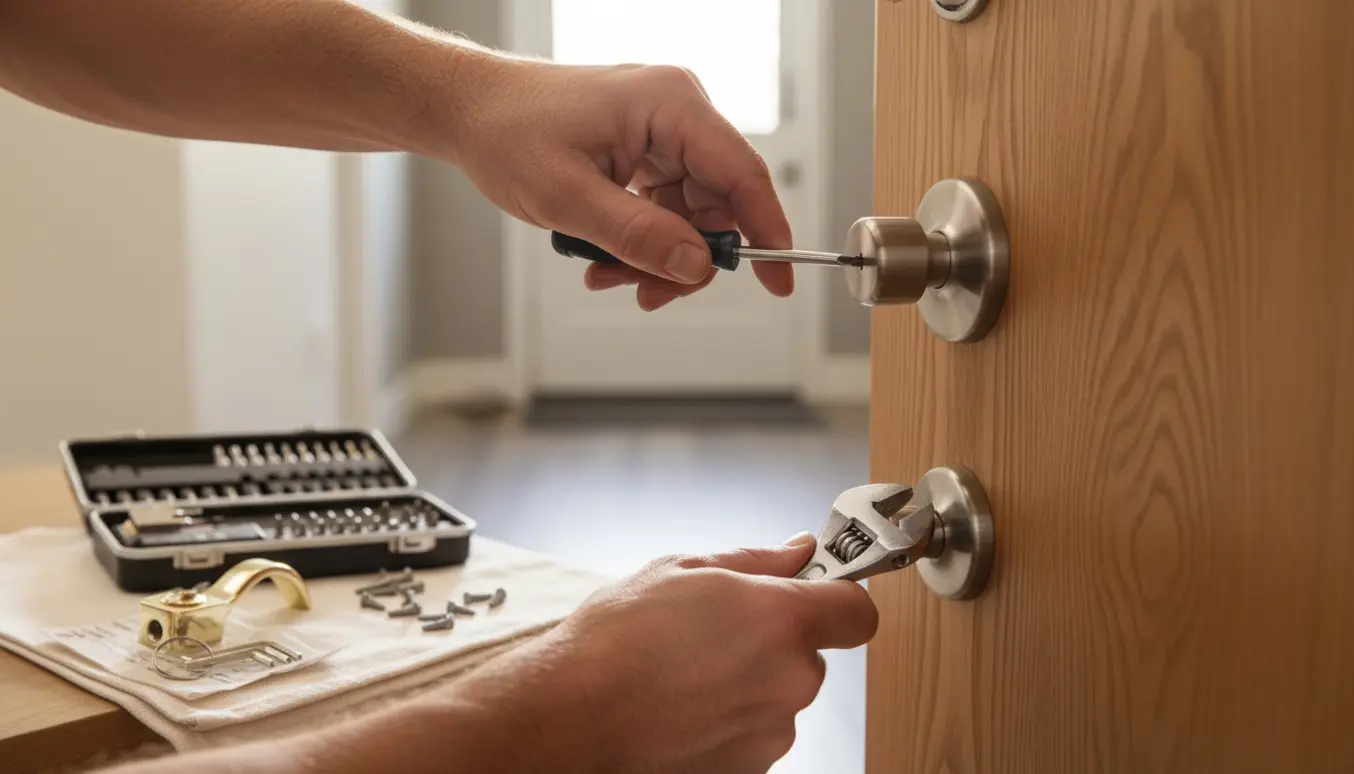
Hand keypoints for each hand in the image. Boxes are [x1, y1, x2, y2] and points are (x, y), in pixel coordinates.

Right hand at [446, 533, 877, 773]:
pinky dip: (726, 720)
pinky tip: (681, 706)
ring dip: (746, 683)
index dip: (839, 598)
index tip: (817, 592)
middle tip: (713, 632)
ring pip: (777, 696)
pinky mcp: (749, 768)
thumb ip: (756, 561)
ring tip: (685, 673)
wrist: (574, 716)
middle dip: (772, 642)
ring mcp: (771, 732)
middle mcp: (791, 680)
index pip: (856, 612)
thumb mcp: (683, 570)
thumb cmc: (618, 641)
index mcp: (783, 620)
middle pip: (808, 655)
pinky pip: (752, 732)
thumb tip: (796, 552)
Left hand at [447, 54, 794, 310]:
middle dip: (684, 257)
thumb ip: (637, 236)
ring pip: (689, 213)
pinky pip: (664, 206)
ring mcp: (662, 130)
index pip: (742, 174)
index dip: (766, 232)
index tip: (778, 282)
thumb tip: (696, 266)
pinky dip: (640, 240)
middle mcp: (676, 111)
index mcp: (670, 105)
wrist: (469, 110)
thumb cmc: (508, 133)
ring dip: (654, 255)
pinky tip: (603, 259)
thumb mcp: (569, 198)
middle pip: (716, 203)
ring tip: (604, 275)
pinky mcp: (646, 148)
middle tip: (643, 293)